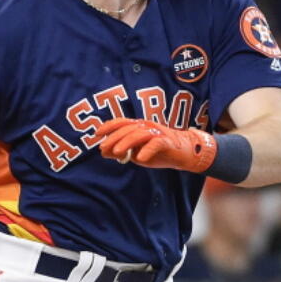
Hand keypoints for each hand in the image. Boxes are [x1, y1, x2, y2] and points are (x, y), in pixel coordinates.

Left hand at [91, 118, 216, 173]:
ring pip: (140, 134)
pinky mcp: (167, 142)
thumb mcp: (136, 153)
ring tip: (118, 152)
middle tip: (103, 148)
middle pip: (128, 129)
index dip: (109, 126)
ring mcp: (157, 133)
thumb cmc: (157, 151)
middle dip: (114, 138)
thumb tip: (103, 152)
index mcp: (138, 126)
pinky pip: (156, 144)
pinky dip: (147, 150)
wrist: (183, 153)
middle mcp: (147, 126)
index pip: (122, 122)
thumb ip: (121, 152)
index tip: (96, 134)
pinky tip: (140, 158)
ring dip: (127, 142)